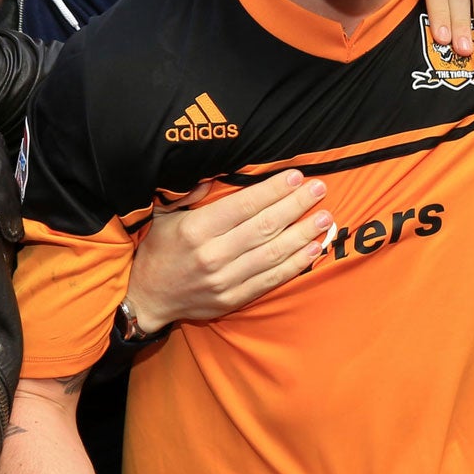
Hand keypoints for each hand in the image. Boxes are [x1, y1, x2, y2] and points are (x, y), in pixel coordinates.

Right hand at [125, 174, 332, 333]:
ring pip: (273, 253)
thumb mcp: (164, 217)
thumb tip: (215, 175)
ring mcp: (225, 280)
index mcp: (195, 230)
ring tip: (326, 217)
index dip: (273, 190)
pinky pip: (271, 279)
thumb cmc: (159, 250)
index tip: (296, 176)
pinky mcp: (234, 299)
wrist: (146, 298)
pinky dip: (296, 264)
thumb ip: (189, 195)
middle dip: (296, 206)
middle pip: (264, 227)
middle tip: (319, 189)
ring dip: (304, 234)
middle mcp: (212, 255)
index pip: (244, 205)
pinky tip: (315, 248)